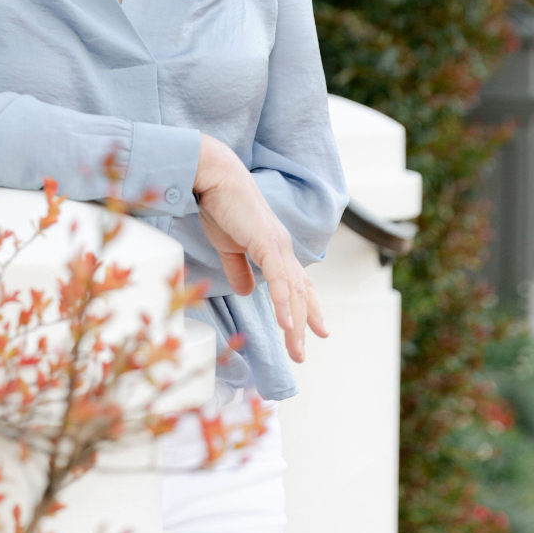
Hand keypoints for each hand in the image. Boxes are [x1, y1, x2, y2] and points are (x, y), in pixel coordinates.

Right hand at [193, 135, 327, 362]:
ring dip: (294, 322)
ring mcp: (277, 245)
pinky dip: (282, 302)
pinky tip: (285, 324)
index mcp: (275, 248)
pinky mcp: (266, 243)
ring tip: (295, 348)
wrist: (215, 178)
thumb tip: (247, 292)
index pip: (297, 283)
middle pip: (298, 293)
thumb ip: (239, 269)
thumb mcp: (229, 246)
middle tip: (300, 354)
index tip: (318, 330)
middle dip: (302, 325)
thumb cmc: (221, 207)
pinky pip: (278, 279)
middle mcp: (283, 248)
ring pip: (292, 291)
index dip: (307, 307)